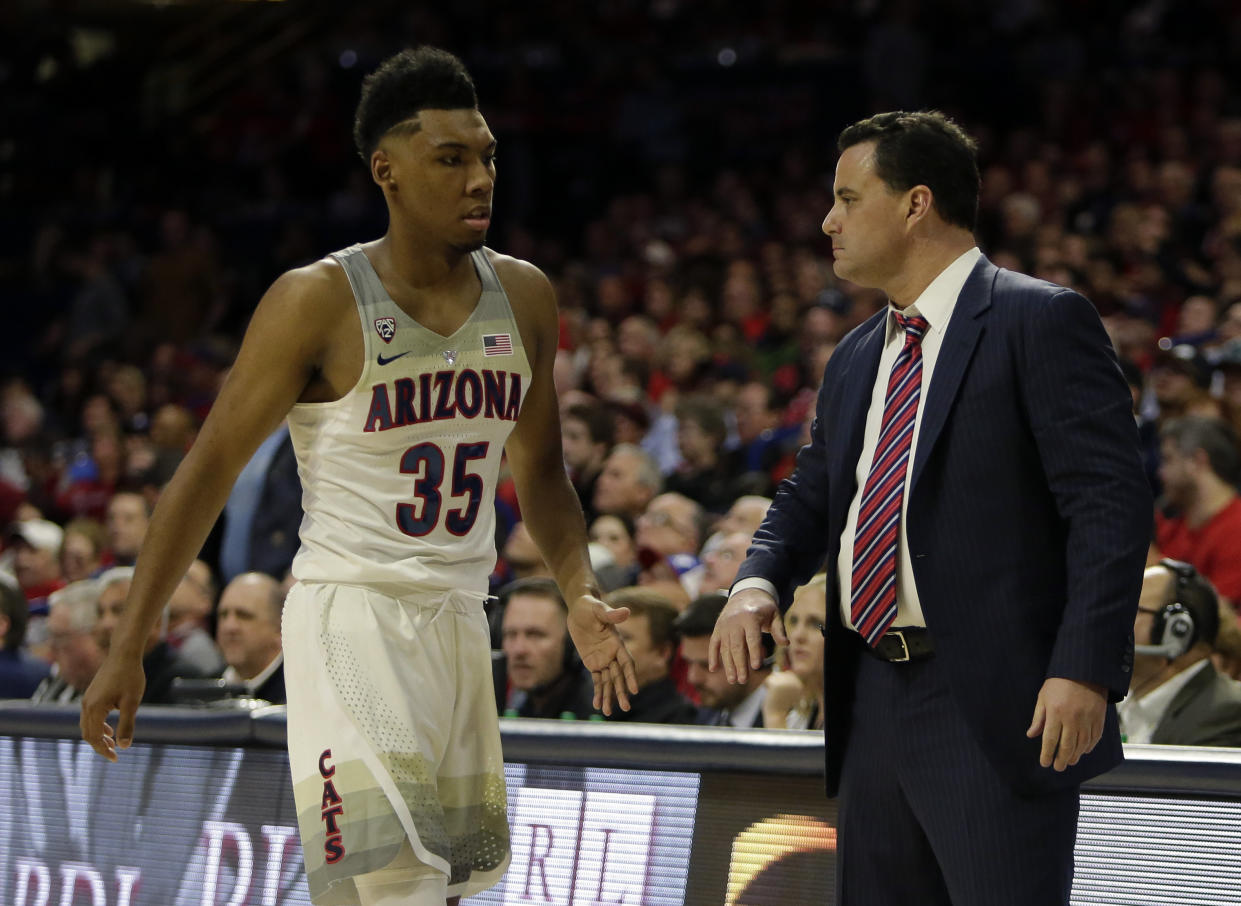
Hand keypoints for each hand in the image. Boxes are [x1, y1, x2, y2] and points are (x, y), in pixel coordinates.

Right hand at [80, 653, 145, 761]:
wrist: (124, 654)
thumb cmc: (130, 677)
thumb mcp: (132, 702)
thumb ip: (127, 725)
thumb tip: (124, 747)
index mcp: (95, 708)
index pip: (94, 737)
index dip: (103, 750)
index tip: (116, 758)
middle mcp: (87, 705)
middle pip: (87, 733)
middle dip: (99, 746)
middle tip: (114, 754)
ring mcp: (87, 699)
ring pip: (87, 725)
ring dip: (98, 736)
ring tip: (112, 743)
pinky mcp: (91, 694)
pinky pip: (90, 716)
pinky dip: (97, 726)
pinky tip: (109, 729)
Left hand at [567, 595, 638, 715]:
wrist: (579, 608)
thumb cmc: (590, 606)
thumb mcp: (599, 608)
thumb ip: (611, 614)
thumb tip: (626, 612)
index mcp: (617, 643)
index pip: (626, 663)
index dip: (630, 676)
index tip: (634, 690)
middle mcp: (612, 654)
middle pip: (619, 676)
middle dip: (621, 692)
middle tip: (625, 707)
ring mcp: (603, 659)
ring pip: (608, 682)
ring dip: (608, 696)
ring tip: (607, 712)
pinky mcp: (592, 662)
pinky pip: (597, 680)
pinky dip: (597, 692)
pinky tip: (597, 705)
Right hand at [709, 587, 786, 684]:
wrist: (746, 592)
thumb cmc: (764, 607)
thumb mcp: (775, 614)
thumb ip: (779, 629)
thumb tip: (786, 644)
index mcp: (750, 617)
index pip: (752, 638)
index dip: (754, 652)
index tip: (756, 667)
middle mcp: (735, 621)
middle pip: (737, 646)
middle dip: (740, 664)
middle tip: (743, 680)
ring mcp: (725, 625)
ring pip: (725, 647)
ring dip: (728, 665)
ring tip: (733, 680)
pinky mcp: (718, 628)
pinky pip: (714, 643)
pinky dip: (713, 656)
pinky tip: (713, 669)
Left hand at [762, 671, 804, 727]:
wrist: (776, 716)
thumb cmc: (781, 703)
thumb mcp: (788, 690)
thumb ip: (788, 679)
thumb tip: (783, 667)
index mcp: (800, 683)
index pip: (787, 674)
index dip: (782, 683)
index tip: (784, 693)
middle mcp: (794, 682)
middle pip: (780, 673)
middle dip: (776, 682)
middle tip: (779, 694)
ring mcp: (785, 682)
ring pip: (774, 676)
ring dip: (771, 684)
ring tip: (775, 694)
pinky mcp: (776, 684)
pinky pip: (768, 679)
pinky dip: (766, 686)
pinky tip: (771, 694)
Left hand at [1025, 676, 1105, 770]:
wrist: (1084, 672)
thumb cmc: (1059, 683)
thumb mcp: (1043, 697)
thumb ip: (1038, 718)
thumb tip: (1031, 735)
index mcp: (1056, 713)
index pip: (1050, 739)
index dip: (1047, 754)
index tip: (1045, 764)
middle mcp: (1072, 719)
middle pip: (1067, 746)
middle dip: (1062, 759)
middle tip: (1058, 767)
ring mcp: (1087, 720)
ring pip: (1082, 745)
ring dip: (1075, 755)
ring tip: (1070, 762)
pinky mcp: (1099, 719)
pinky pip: (1094, 738)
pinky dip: (1089, 747)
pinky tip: (1084, 751)